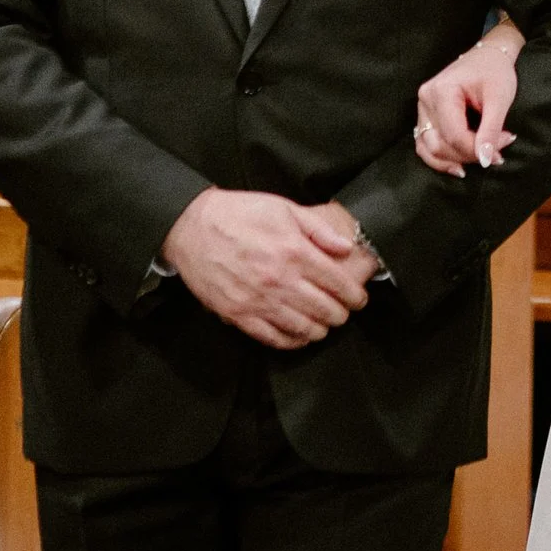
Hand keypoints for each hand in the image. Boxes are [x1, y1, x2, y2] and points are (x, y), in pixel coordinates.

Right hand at [162, 189, 371, 349]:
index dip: (355, 295)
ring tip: (324, 325)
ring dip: (320, 329)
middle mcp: (280, 280)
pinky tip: (300, 336)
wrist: (191, 228)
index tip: (359, 299)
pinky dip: (292, 341)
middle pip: (326, 309)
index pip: (338, 283)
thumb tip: (345, 247)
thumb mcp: (283, 208)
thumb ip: (318, 229)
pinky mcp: (239, 315)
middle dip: (341, 314)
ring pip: (304, 328)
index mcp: (295, 252)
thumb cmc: (239, 214)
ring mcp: (259, 301)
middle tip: (343, 312)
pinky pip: (273, 338)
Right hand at [413, 26, 522, 175]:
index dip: (477, 149)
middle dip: (468, 155)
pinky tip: (458, 165)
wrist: (488, 55)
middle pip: (440, 143)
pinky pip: (424, 143)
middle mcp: (426, 99)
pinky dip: (439, 158)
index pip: (454, 134)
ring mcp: (422, 107)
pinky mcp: (425, 114)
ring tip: (480, 160)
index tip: (502, 147)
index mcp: (442, 91)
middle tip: (496, 153)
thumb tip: (486, 160)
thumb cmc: (495, 72)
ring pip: (428, 147)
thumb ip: (491, 130)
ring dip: (453, 160)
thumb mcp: (499, 99)